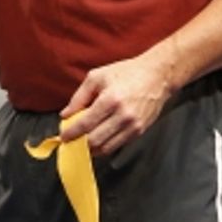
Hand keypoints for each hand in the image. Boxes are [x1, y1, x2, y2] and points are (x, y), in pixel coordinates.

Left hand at [59, 55, 175, 155]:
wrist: (157, 76)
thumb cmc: (126, 73)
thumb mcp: (97, 77)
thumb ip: (79, 97)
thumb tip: (66, 115)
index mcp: (110, 100)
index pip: (86, 124)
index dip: (71, 133)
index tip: (63, 137)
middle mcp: (123, 116)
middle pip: (95, 140)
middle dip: (79, 144)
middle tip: (70, 142)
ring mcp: (133, 126)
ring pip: (106, 147)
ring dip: (91, 149)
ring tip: (81, 144)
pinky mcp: (140, 131)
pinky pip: (118, 145)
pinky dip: (104, 147)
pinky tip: (96, 141)